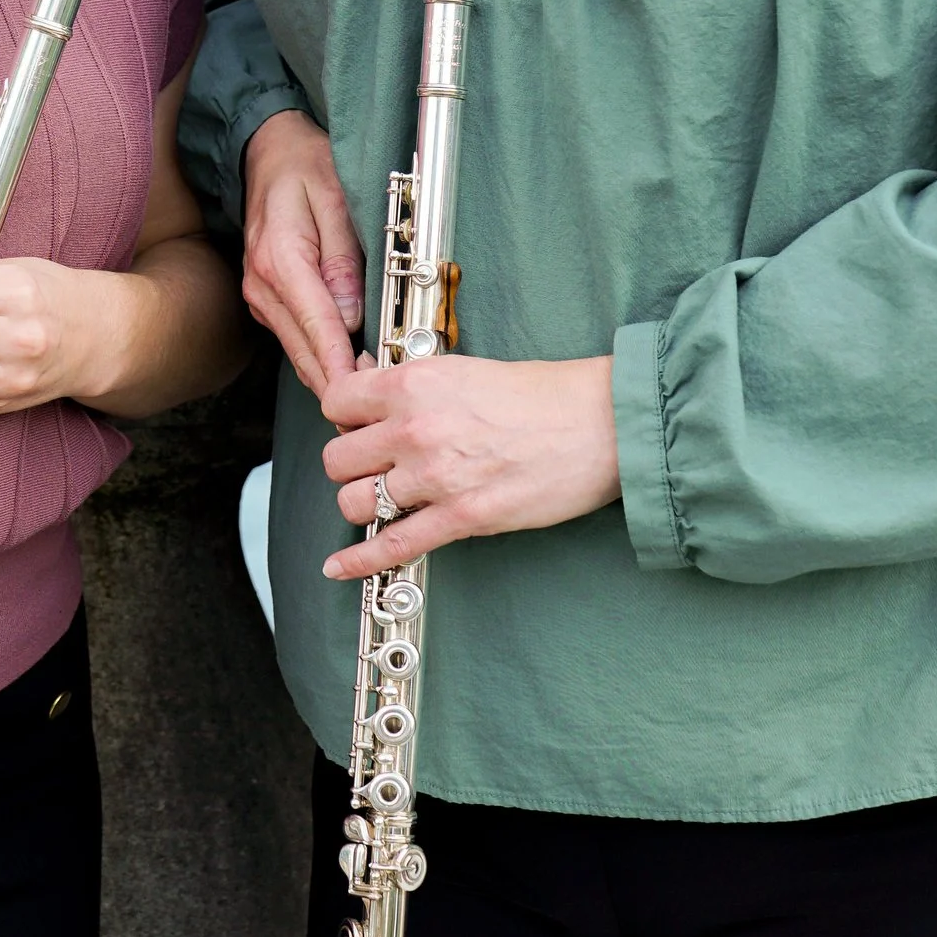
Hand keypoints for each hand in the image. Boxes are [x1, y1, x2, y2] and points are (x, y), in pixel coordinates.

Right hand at [242, 110, 365, 395]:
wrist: (268, 153)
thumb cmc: (307, 168)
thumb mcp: (336, 199)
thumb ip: (343, 259)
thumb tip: (352, 317)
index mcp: (280, 260)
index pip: (318, 327)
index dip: (343, 366)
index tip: (363, 395)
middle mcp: (263, 286)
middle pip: (306, 352)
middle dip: (341, 384)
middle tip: (379, 411)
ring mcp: (262, 298)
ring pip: (300, 353)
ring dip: (332, 375)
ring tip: (372, 398)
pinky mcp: (269, 302)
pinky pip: (298, 339)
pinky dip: (323, 357)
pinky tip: (351, 370)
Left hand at [318, 351, 619, 577]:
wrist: (600, 423)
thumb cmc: (544, 394)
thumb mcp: (465, 368)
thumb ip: (414, 385)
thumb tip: (370, 390)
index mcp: (415, 383)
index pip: (337, 403)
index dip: (344, 417)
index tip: (357, 425)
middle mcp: (415, 428)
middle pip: (338, 459)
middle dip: (352, 466)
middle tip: (376, 466)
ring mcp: (435, 477)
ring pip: (355, 503)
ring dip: (365, 505)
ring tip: (385, 501)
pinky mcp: (461, 517)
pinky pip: (392, 545)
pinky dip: (359, 561)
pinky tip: (338, 568)